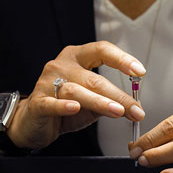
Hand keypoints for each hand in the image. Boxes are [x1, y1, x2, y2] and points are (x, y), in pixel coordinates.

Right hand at [7, 41, 145, 149]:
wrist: (33, 122)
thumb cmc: (64, 106)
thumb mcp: (92, 101)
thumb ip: (110, 100)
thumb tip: (136, 106)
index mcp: (77, 58)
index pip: (102, 50)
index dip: (122, 59)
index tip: (140, 71)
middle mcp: (62, 65)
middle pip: (94, 78)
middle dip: (118, 95)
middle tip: (135, 109)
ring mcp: (47, 82)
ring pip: (77, 91)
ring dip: (100, 102)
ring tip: (118, 111)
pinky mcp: (37, 102)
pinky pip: (52, 103)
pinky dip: (64, 106)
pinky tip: (76, 108)